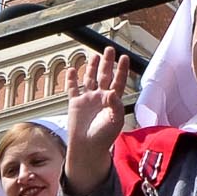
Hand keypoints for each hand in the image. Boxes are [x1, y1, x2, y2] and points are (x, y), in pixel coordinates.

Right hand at [63, 50, 130, 191]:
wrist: (88, 147)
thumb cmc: (104, 136)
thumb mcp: (115, 121)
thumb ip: (115, 105)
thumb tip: (112, 91)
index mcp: (113, 101)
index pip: (118, 81)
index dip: (121, 69)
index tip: (124, 57)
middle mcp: (101, 97)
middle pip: (105, 75)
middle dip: (107, 63)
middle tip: (110, 49)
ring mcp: (88, 99)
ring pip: (90, 79)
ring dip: (92, 67)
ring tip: (94, 55)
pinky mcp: (75, 103)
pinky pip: (73, 88)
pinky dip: (72, 79)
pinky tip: (72, 70)